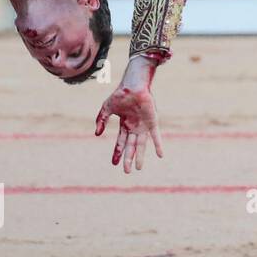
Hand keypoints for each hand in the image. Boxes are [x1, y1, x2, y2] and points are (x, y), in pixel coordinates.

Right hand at [95, 57, 162, 173]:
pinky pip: (155, 136)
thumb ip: (101, 120)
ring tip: (138, 168)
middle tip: (127, 172)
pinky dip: (158, 145)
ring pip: (141, 144)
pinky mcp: (152, 122)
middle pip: (131, 146)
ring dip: (140, 156)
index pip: (120, 142)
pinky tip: (160, 155)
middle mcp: (135, 127)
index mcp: (125, 124)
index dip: (117, 152)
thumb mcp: (107, 108)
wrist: (132, 84)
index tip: (114, 164)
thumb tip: (96, 134)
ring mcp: (144, 126)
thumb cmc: (120, 94)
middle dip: (128, 158)